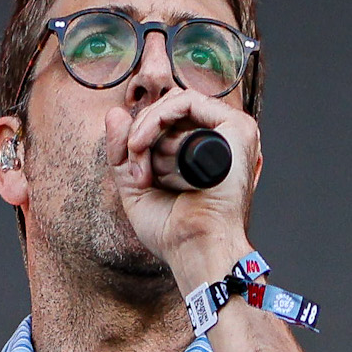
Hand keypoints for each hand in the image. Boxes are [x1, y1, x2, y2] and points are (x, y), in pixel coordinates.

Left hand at [109, 79, 257, 292]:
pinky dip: (156, 120)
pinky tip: (144, 146)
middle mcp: (222, 140)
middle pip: (169, 109)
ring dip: (147, 134)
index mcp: (206, 153)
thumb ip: (122, 150)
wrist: (195, 249)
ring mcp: (232, 133)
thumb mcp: (135, 186)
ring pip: (174, 104)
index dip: (141, 134)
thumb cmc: (173, 231)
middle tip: (139, 173)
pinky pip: (186, 101)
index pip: (168, 120)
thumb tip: (114, 112)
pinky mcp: (236, 128)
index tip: (133, 170)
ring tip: (148, 171)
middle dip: (142, 136)